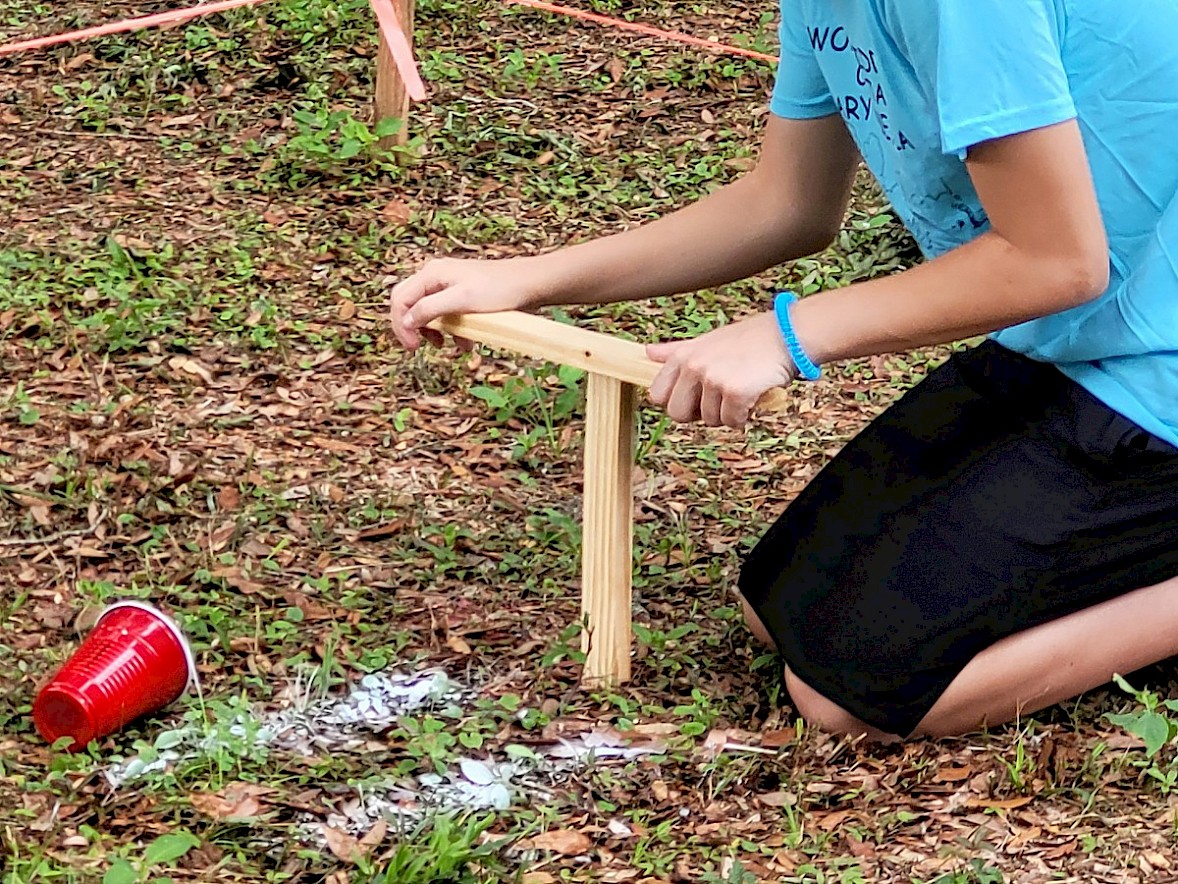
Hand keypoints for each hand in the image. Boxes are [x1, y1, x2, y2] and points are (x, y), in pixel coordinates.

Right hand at [388, 256, 552, 349]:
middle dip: (413, 327)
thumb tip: (406, 321)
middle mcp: (436, 276)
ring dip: (434, 331)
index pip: (400, 300)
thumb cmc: (500, 289)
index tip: (413, 348)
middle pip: (409, 304)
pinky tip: (465, 342)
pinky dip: (451, 329)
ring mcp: (448, 284)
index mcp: (431, 274)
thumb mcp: (462, 301)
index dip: (401, 326)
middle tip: (421, 347)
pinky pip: (446, 314)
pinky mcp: (462, 294)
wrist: (530, 284)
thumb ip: (431, 309)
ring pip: (427, 311)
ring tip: (446, 345)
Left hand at [646, 312, 795, 427]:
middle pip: (677, 414)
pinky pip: (732, 421)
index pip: (658, 395)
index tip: (696, 398)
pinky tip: (753, 397)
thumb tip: (647, 352)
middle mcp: (693, 366)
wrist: (786, 335)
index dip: (677, 402)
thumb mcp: (707, 341)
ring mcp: (713, 379)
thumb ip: (676, 351)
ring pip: (709, 420)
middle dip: (699, 414)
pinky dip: (744, 416)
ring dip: (728, 413)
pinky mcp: (735, 391)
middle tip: (720, 400)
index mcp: (683, 355)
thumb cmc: (748, 340)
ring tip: (742, 391)